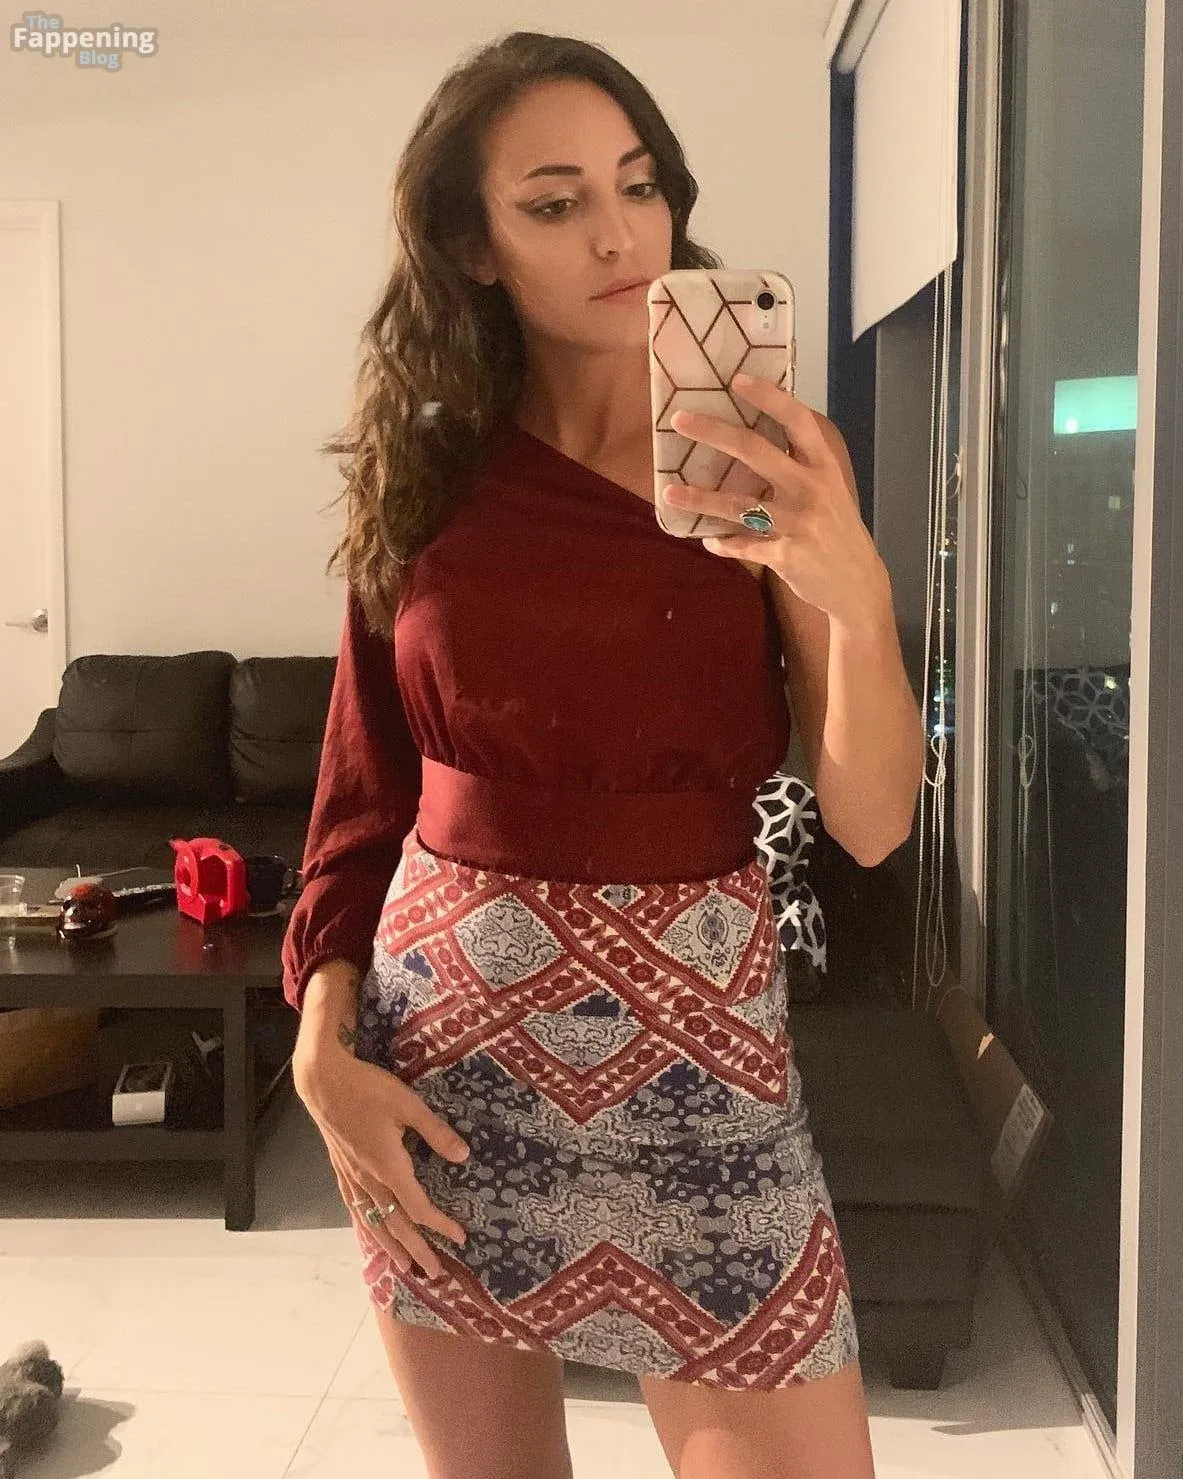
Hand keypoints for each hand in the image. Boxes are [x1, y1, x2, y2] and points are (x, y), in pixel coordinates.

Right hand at [293, 1037, 469, 1279]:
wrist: (323, 1082)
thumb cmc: (368, 1090)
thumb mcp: (409, 1105)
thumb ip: (436, 1133)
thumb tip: (463, 1156)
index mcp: (388, 1167)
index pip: (418, 1207)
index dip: (439, 1225)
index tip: (459, 1238)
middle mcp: (369, 1179)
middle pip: (395, 1224)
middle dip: (416, 1249)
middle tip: (433, 1272)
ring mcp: (351, 1176)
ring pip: (372, 1220)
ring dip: (390, 1244)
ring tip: (402, 1265)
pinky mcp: (340, 1167)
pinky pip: (355, 1206)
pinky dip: (365, 1224)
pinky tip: (368, 1228)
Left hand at [663, 372, 887, 627]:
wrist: (858, 584)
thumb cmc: (837, 530)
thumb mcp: (831, 490)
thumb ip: (800, 466)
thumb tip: (755, 439)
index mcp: (823, 467)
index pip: (797, 421)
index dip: (769, 397)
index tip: (737, 380)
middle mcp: (812, 490)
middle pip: (757, 452)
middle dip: (715, 433)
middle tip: (679, 420)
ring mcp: (798, 524)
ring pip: (740, 505)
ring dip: (701, 498)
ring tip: (669, 493)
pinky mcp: (786, 556)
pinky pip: (743, 546)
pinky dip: (723, 543)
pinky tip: (709, 540)